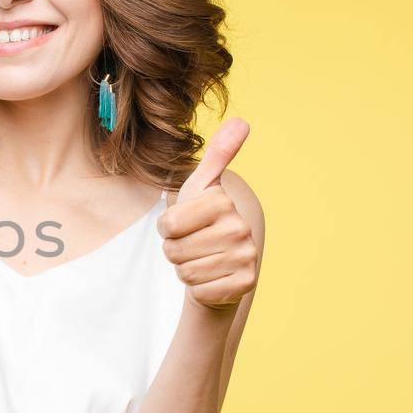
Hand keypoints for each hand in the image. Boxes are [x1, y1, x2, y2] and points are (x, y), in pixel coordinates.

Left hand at [159, 118, 257, 311]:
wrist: (221, 264)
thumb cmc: (202, 223)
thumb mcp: (201, 187)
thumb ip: (216, 155)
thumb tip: (241, 121)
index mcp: (222, 203)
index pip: (167, 225)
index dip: (166, 230)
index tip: (182, 226)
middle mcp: (240, 228)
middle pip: (174, 251)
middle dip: (175, 252)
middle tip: (192, 246)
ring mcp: (246, 257)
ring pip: (185, 272)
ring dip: (186, 270)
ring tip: (201, 260)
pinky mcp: (245, 283)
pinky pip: (200, 291)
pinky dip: (199, 288)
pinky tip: (212, 278)